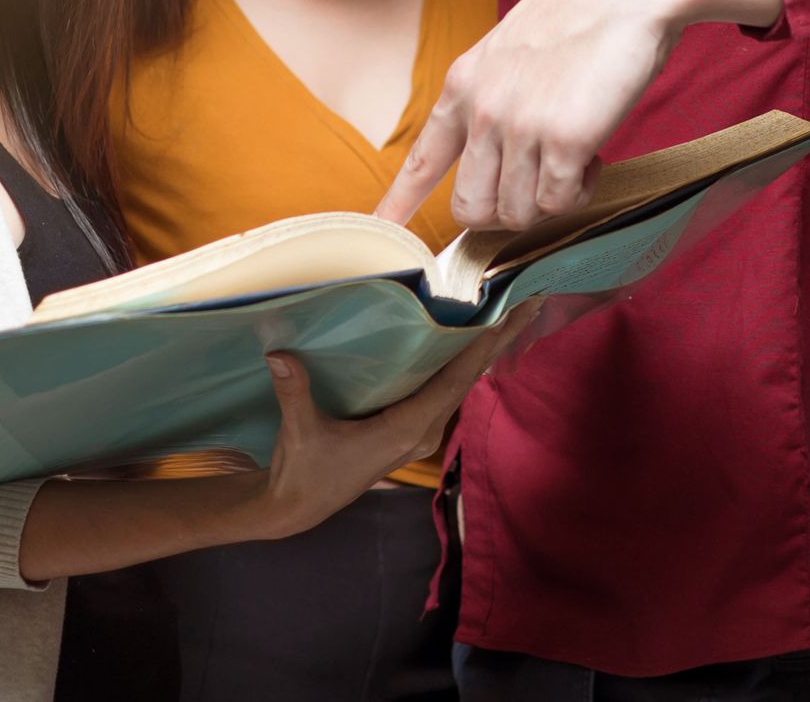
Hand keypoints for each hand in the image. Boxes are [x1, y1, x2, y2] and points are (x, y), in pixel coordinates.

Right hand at [252, 301, 544, 540]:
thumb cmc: (303, 471)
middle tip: (531, 303)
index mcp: (404, 430)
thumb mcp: (299, 432)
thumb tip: (278, 354)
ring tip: (511, 314)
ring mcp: (419, 432)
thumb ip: (294, 392)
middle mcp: (422, 431)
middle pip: (468, 380)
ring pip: (461, 385)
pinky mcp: (411, 429)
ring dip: (486, 352)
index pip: (451, 384)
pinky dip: (464, 364)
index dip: (480, 351)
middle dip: (500, 343)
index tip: (507, 321)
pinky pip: (446, 390)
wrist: (299, 506)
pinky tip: (473, 343)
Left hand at [375, 0, 779, 230]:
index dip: (400, 202)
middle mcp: (482, 110)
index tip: (383, 227)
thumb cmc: (580, 16)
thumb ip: (493, 100)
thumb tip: (495, 160)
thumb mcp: (510, 52)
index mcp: (463, 85)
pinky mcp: (564, 141)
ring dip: (549, 200)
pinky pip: (558, 202)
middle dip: (504, 212)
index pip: (422, 159)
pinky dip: (579, 192)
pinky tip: (593, 157)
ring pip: (517, 213)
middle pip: (470, 207)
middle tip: (537, 185)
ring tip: (573, 159)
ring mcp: (520, 127)